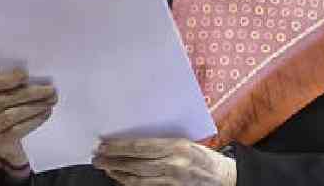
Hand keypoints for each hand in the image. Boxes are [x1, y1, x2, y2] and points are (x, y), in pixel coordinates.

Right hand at [0, 69, 56, 173]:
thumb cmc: (5, 106)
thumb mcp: (3, 91)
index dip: (5, 79)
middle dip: (30, 93)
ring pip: (12, 115)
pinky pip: (17, 130)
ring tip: (51, 100)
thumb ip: (13, 83)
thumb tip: (36, 76)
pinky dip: (34, 120)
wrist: (3, 137)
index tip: (24, 74)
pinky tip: (45, 113)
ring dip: (35, 106)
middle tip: (50, 89)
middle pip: (4, 100)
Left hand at [93, 138, 236, 185]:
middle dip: (113, 160)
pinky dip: (130, 182)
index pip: (141, 145)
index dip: (120, 145)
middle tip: (97, 156)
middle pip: (135, 163)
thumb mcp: (188, 143)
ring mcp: (172, 179)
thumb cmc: (207, 158)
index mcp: (178, 146)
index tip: (105, 143)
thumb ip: (165, 143)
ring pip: (137, 178)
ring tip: (104, 167)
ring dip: (117, 172)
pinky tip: (120, 178)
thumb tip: (138, 140)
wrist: (226, 179)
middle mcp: (174, 163)